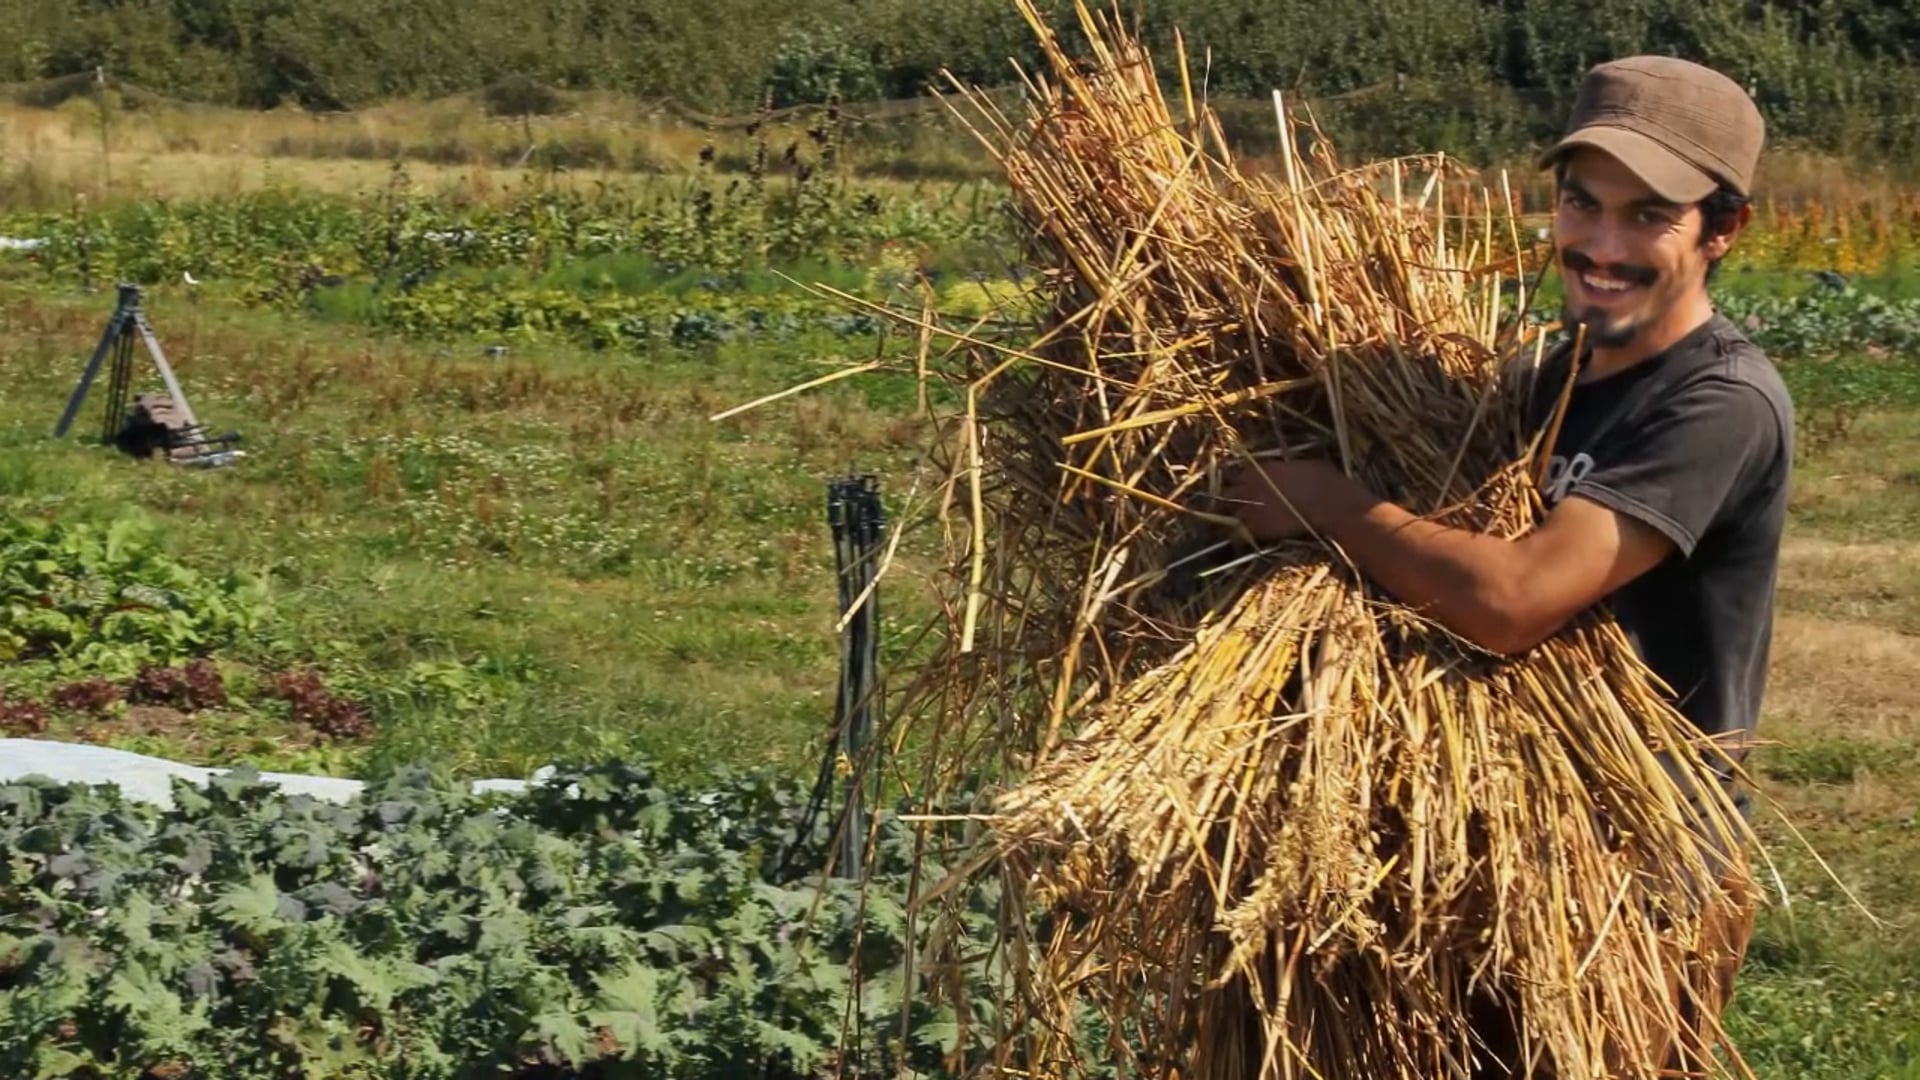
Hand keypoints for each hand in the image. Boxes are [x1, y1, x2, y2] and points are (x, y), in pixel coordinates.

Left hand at [1213, 458, 1347, 541]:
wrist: (1329, 502)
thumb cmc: (1323, 479)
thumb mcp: (1302, 464)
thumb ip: (1286, 468)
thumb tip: (1289, 470)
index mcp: (1259, 468)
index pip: (1234, 474)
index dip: (1236, 482)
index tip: (1239, 487)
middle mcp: (1249, 485)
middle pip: (1225, 494)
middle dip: (1226, 500)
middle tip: (1230, 508)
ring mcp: (1251, 507)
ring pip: (1226, 515)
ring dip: (1229, 520)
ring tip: (1231, 527)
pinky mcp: (1257, 527)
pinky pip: (1238, 535)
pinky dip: (1238, 539)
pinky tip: (1240, 543)